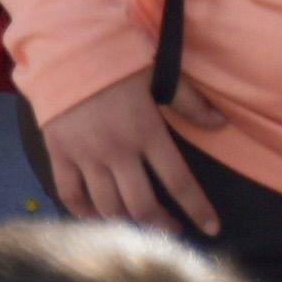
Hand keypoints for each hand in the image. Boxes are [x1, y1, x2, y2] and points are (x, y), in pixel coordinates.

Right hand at [46, 71, 222, 230]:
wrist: (65, 47)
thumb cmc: (116, 59)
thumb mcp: (158, 73)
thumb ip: (189, 101)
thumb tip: (221, 123)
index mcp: (146, 131)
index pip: (178, 180)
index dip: (197, 207)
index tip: (211, 228)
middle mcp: (117, 150)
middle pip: (142, 205)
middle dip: (161, 226)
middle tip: (172, 233)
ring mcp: (86, 156)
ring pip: (108, 207)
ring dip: (126, 224)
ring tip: (139, 228)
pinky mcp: (59, 156)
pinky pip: (71, 195)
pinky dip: (83, 213)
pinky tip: (96, 218)